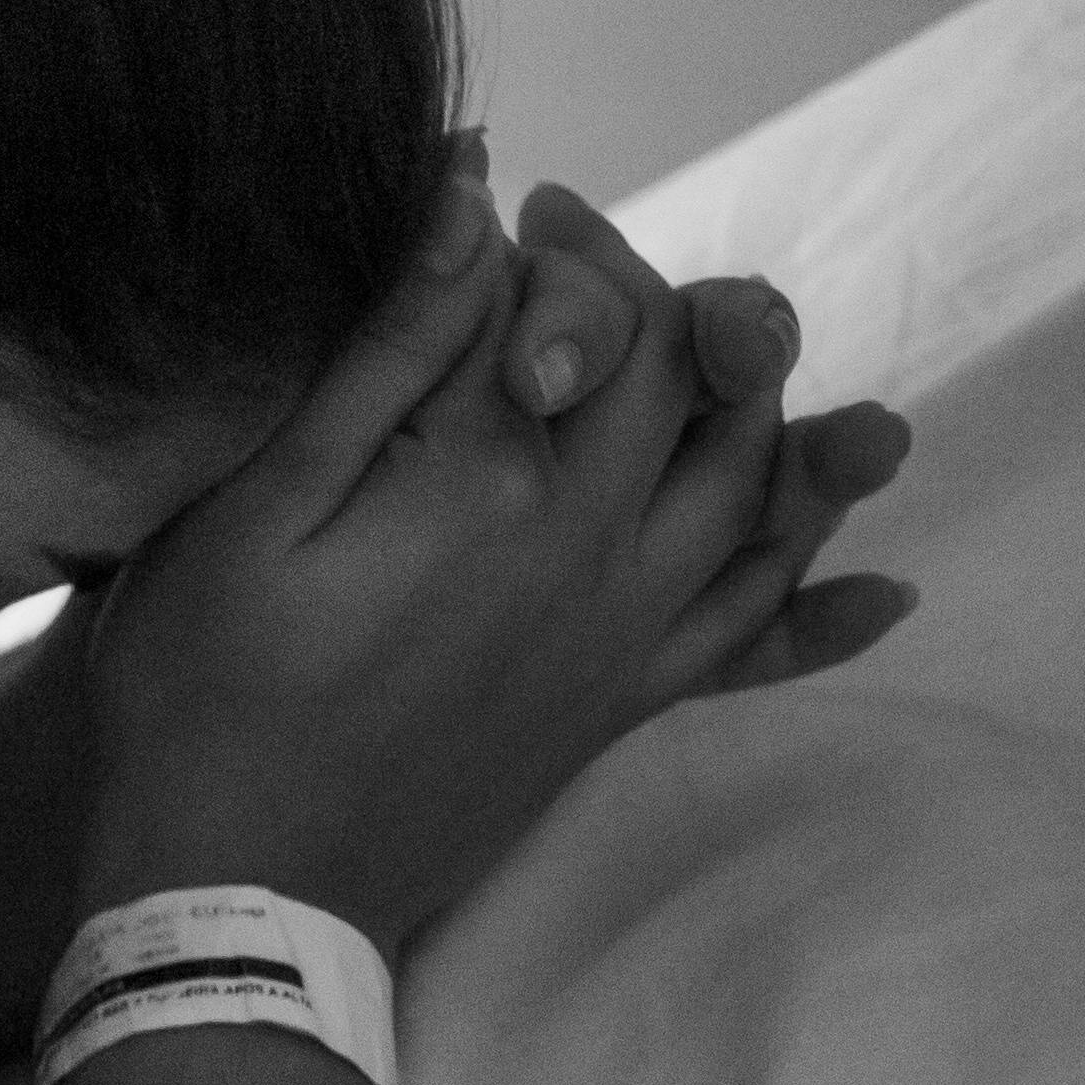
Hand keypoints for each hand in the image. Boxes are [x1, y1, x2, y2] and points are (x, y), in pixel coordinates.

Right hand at [78, 159, 914, 942]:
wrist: (237, 888)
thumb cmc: (201, 691)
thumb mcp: (253, 504)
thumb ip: (381, 352)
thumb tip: (467, 197)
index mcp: (493, 482)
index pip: (578, 310)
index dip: (550, 244)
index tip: (500, 206)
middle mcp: (593, 547)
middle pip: (685, 377)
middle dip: (648, 292)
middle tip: (571, 252)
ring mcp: (623, 631)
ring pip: (758, 487)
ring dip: (766, 399)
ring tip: (734, 346)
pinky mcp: (622, 700)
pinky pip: (757, 644)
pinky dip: (825, 611)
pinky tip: (883, 588)